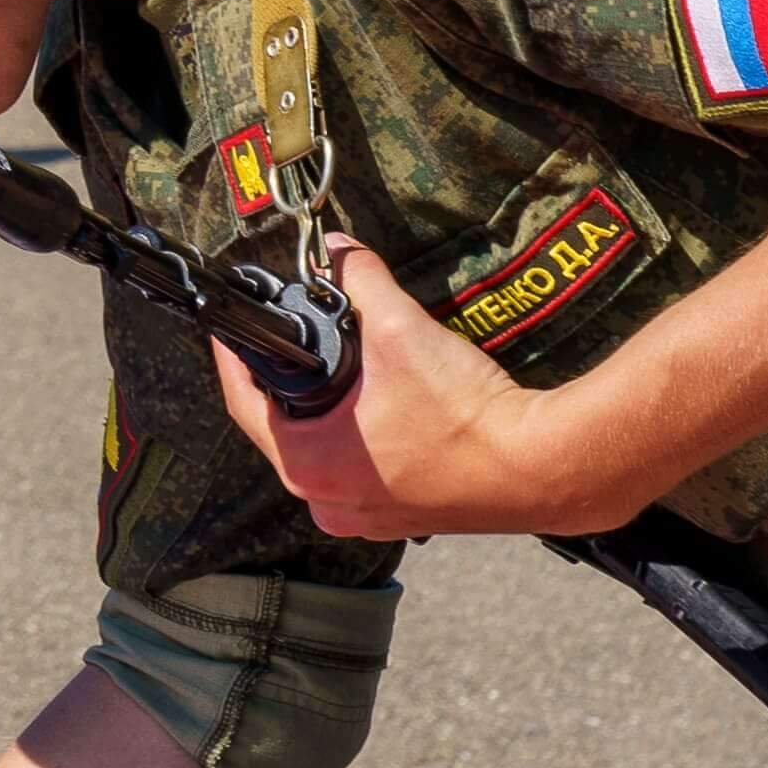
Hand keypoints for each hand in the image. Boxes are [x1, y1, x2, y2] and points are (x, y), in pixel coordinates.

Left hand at [202, 239, 593, 537]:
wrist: (540, 468)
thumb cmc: (468, 416)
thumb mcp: (404, 331)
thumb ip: (362, 282)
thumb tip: (336, 250)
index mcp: (309, 464)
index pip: (243, 403)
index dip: (232, 359)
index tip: (227, 330)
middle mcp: (325, 501)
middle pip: (280, 430)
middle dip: (281, 383)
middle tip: (284, 342)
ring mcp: (362, 517)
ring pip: (321, 453)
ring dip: (321, 415)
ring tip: (328, 371)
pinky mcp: (398, 517)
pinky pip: (357, 473)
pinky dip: (357, 441)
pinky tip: (374, 412)